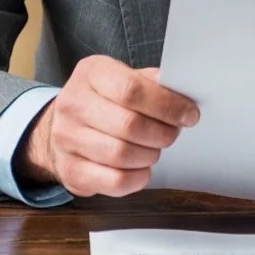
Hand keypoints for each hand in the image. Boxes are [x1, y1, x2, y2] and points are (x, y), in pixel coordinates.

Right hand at [17, 55, 198, 197]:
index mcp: (91, 73)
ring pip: (121, 155)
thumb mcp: (126, 78)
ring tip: (154, 149)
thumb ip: (153, 84)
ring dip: (150, 155)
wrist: (66, 123)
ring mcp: (66, 138)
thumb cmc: (105, 100)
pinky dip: (137, 178)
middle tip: (172, 134)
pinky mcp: (69, 170)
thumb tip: (185, 98)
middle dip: (162, 133)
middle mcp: (72, 104)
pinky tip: (142, 169)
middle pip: (129, 125)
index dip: (167, 105)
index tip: (189, 115)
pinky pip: (113, 181)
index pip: (131, 90)